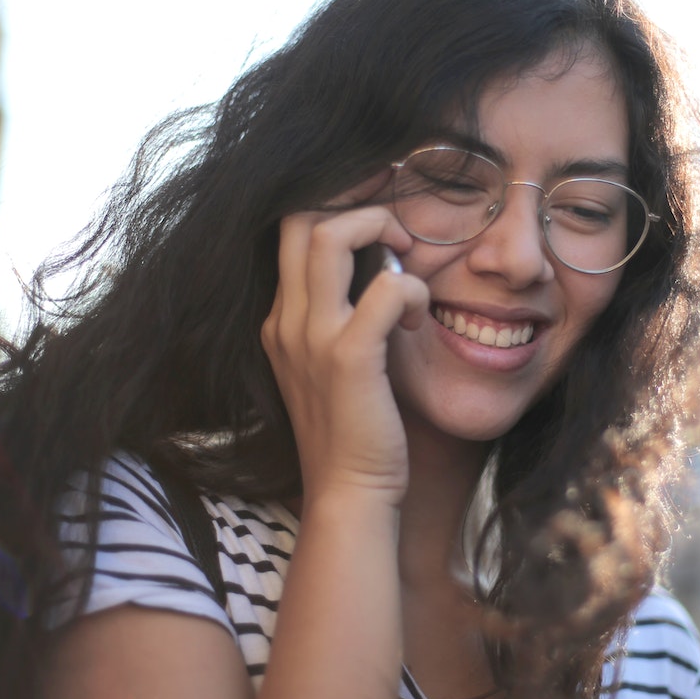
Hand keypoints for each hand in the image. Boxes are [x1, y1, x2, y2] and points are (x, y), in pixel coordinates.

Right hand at [261, 172, 428, 507]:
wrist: (348, 494)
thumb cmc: (354, 432)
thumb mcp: (334, 368)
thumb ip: (346, 321)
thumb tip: (386, 276)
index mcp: (282, 322)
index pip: (291, 232)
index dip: (338, 210)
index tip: (382, 222)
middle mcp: (287, 321)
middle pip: (298, 218)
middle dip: (355, 204)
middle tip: (397, 230)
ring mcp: (313, 338)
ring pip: (328, 237)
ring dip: (379, 230)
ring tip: (407, 260)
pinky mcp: (349, 359)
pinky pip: (384, 290)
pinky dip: (410, 290)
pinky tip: (417, 317)